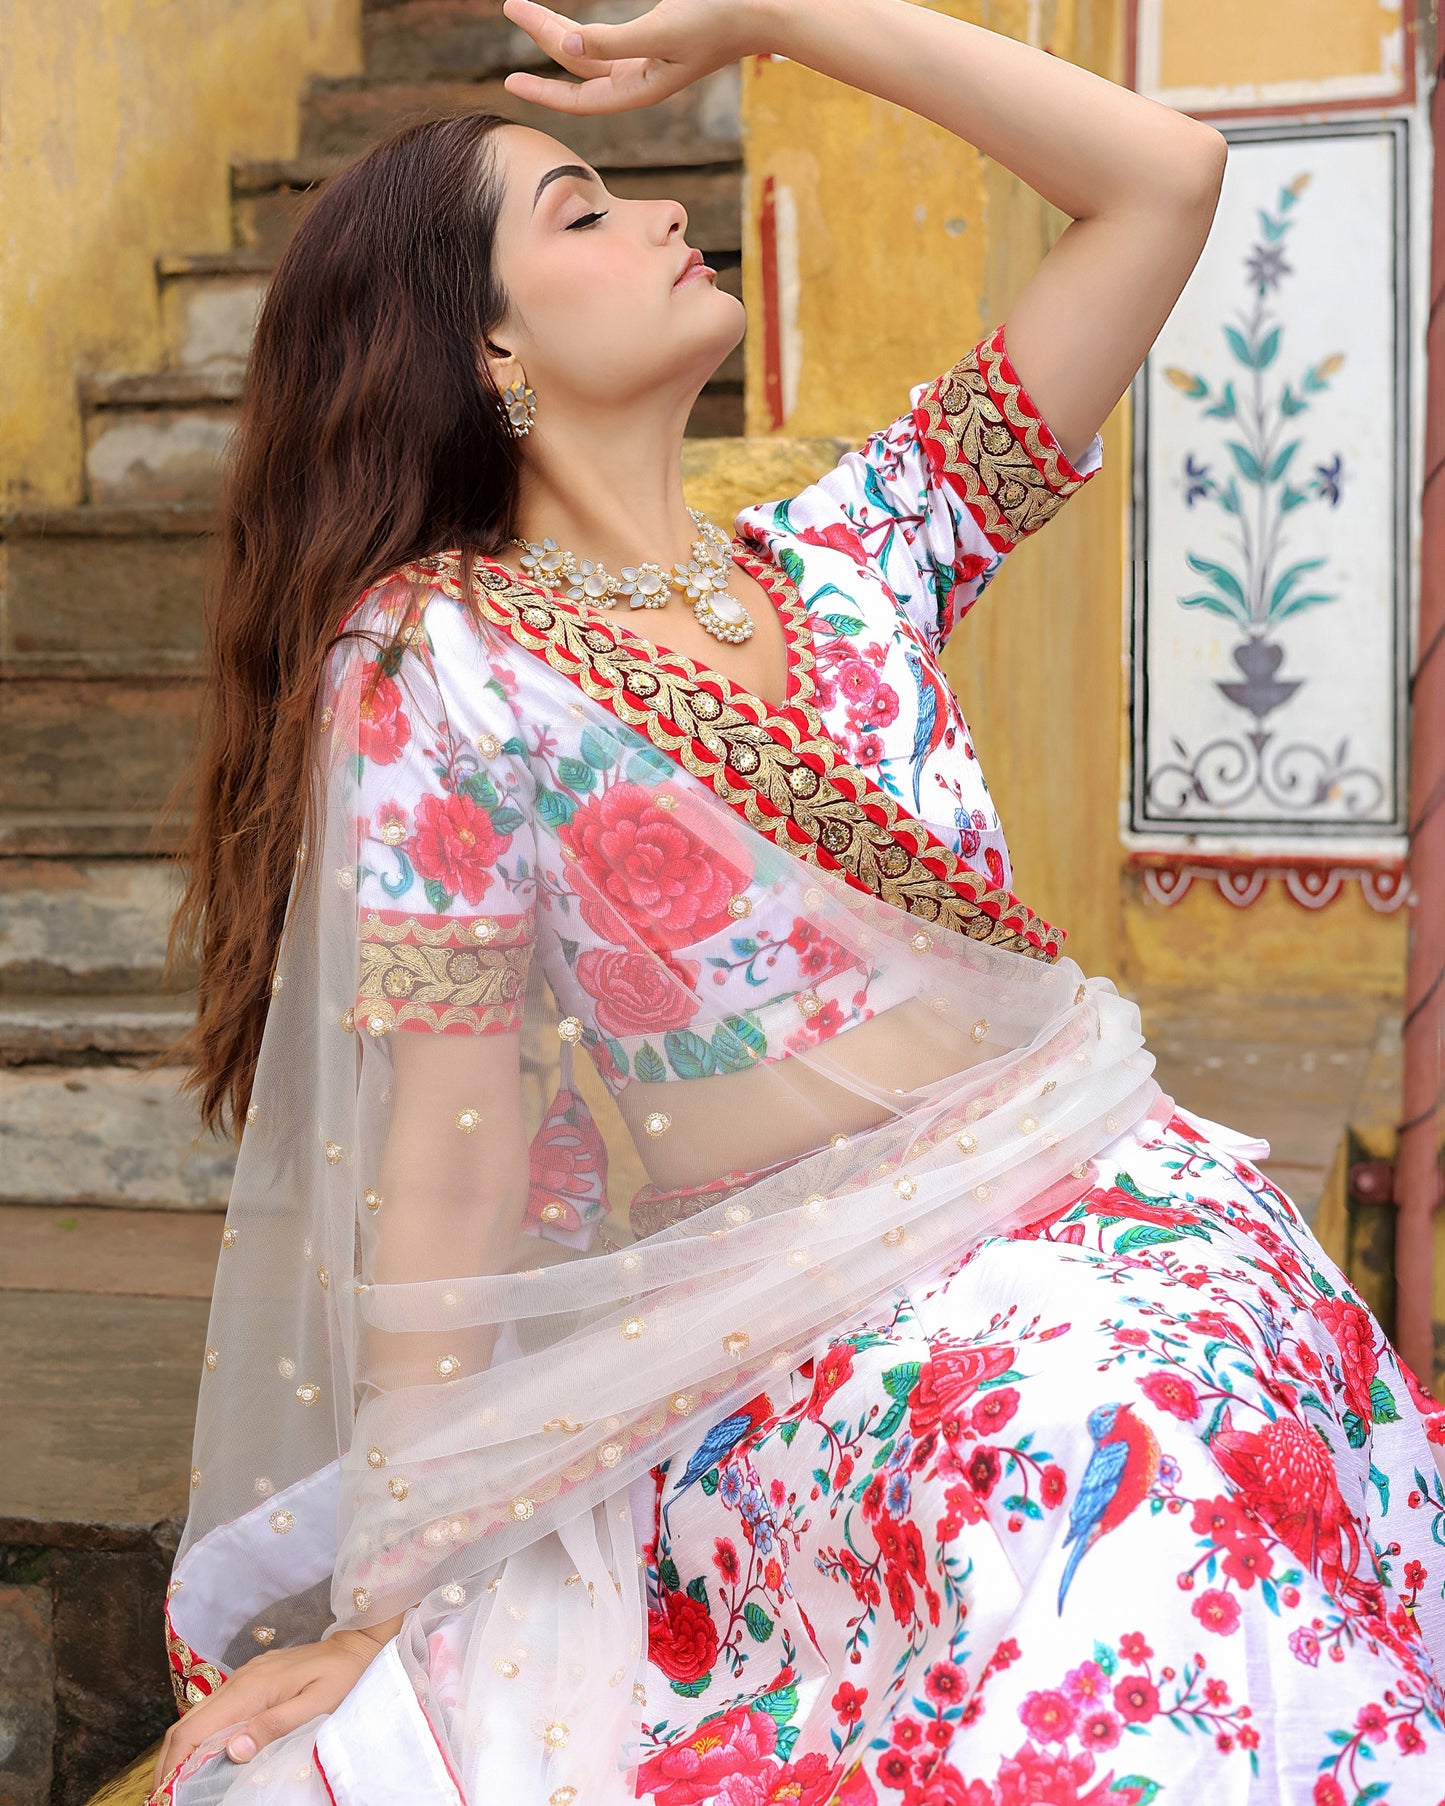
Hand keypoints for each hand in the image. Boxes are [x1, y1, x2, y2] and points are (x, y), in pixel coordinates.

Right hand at [148, 1627, 392, 1796]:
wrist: (359, 1645)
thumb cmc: (343, 1677)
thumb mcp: (317, 1706)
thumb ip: (275, 1727)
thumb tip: (232, 1751)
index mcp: (251, 1689)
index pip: (195, 1730)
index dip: (173, 1764)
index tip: (163, 1796)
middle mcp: (240, 1681)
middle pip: (187, 1724)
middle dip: (168, 1763)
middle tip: (161, 1799)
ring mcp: (244, 1679)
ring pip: (198, 1718)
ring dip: (181, 1752)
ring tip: (174, 1787)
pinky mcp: (252, 1682)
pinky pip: (215, 1713)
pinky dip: (198, 1739)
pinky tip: (202, 1760)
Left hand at [500, 0, 779, 113]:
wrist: (764, 6)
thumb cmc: (719, 16)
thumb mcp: (662, 29)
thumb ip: (613, 40)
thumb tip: (567, 47)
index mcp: (644, 89)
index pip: (581, 97)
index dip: (543, 91)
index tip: (509, 82)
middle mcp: (642, 80)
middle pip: (579, 67)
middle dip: (544, 39)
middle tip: (512, 9)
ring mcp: (649, 60)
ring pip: (591, 51)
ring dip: (559, 33)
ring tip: (529, 12)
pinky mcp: (657, 39)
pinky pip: (607, 41)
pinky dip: (585, 32)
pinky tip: (569, 26)